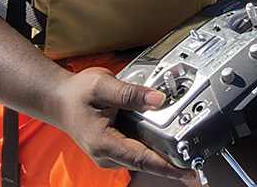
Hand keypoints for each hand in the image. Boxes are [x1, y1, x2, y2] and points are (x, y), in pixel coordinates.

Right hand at [49, 67, 197, 179]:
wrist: (59, 99)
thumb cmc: (76, 94)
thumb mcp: (103, 85)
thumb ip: (131, 93)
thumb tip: (158, 99)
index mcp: (104, 143)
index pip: (142, 159)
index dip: (168, 167)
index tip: (188, 171)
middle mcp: (107, 154)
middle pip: (147, 161)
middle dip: (172, 160)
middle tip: (196, 159)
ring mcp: (111, 154)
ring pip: (144, 156)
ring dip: (164, 152)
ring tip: (186, 147)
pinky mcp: (115, 149)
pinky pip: (138, 150)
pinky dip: (153, 145)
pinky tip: (167, 137)